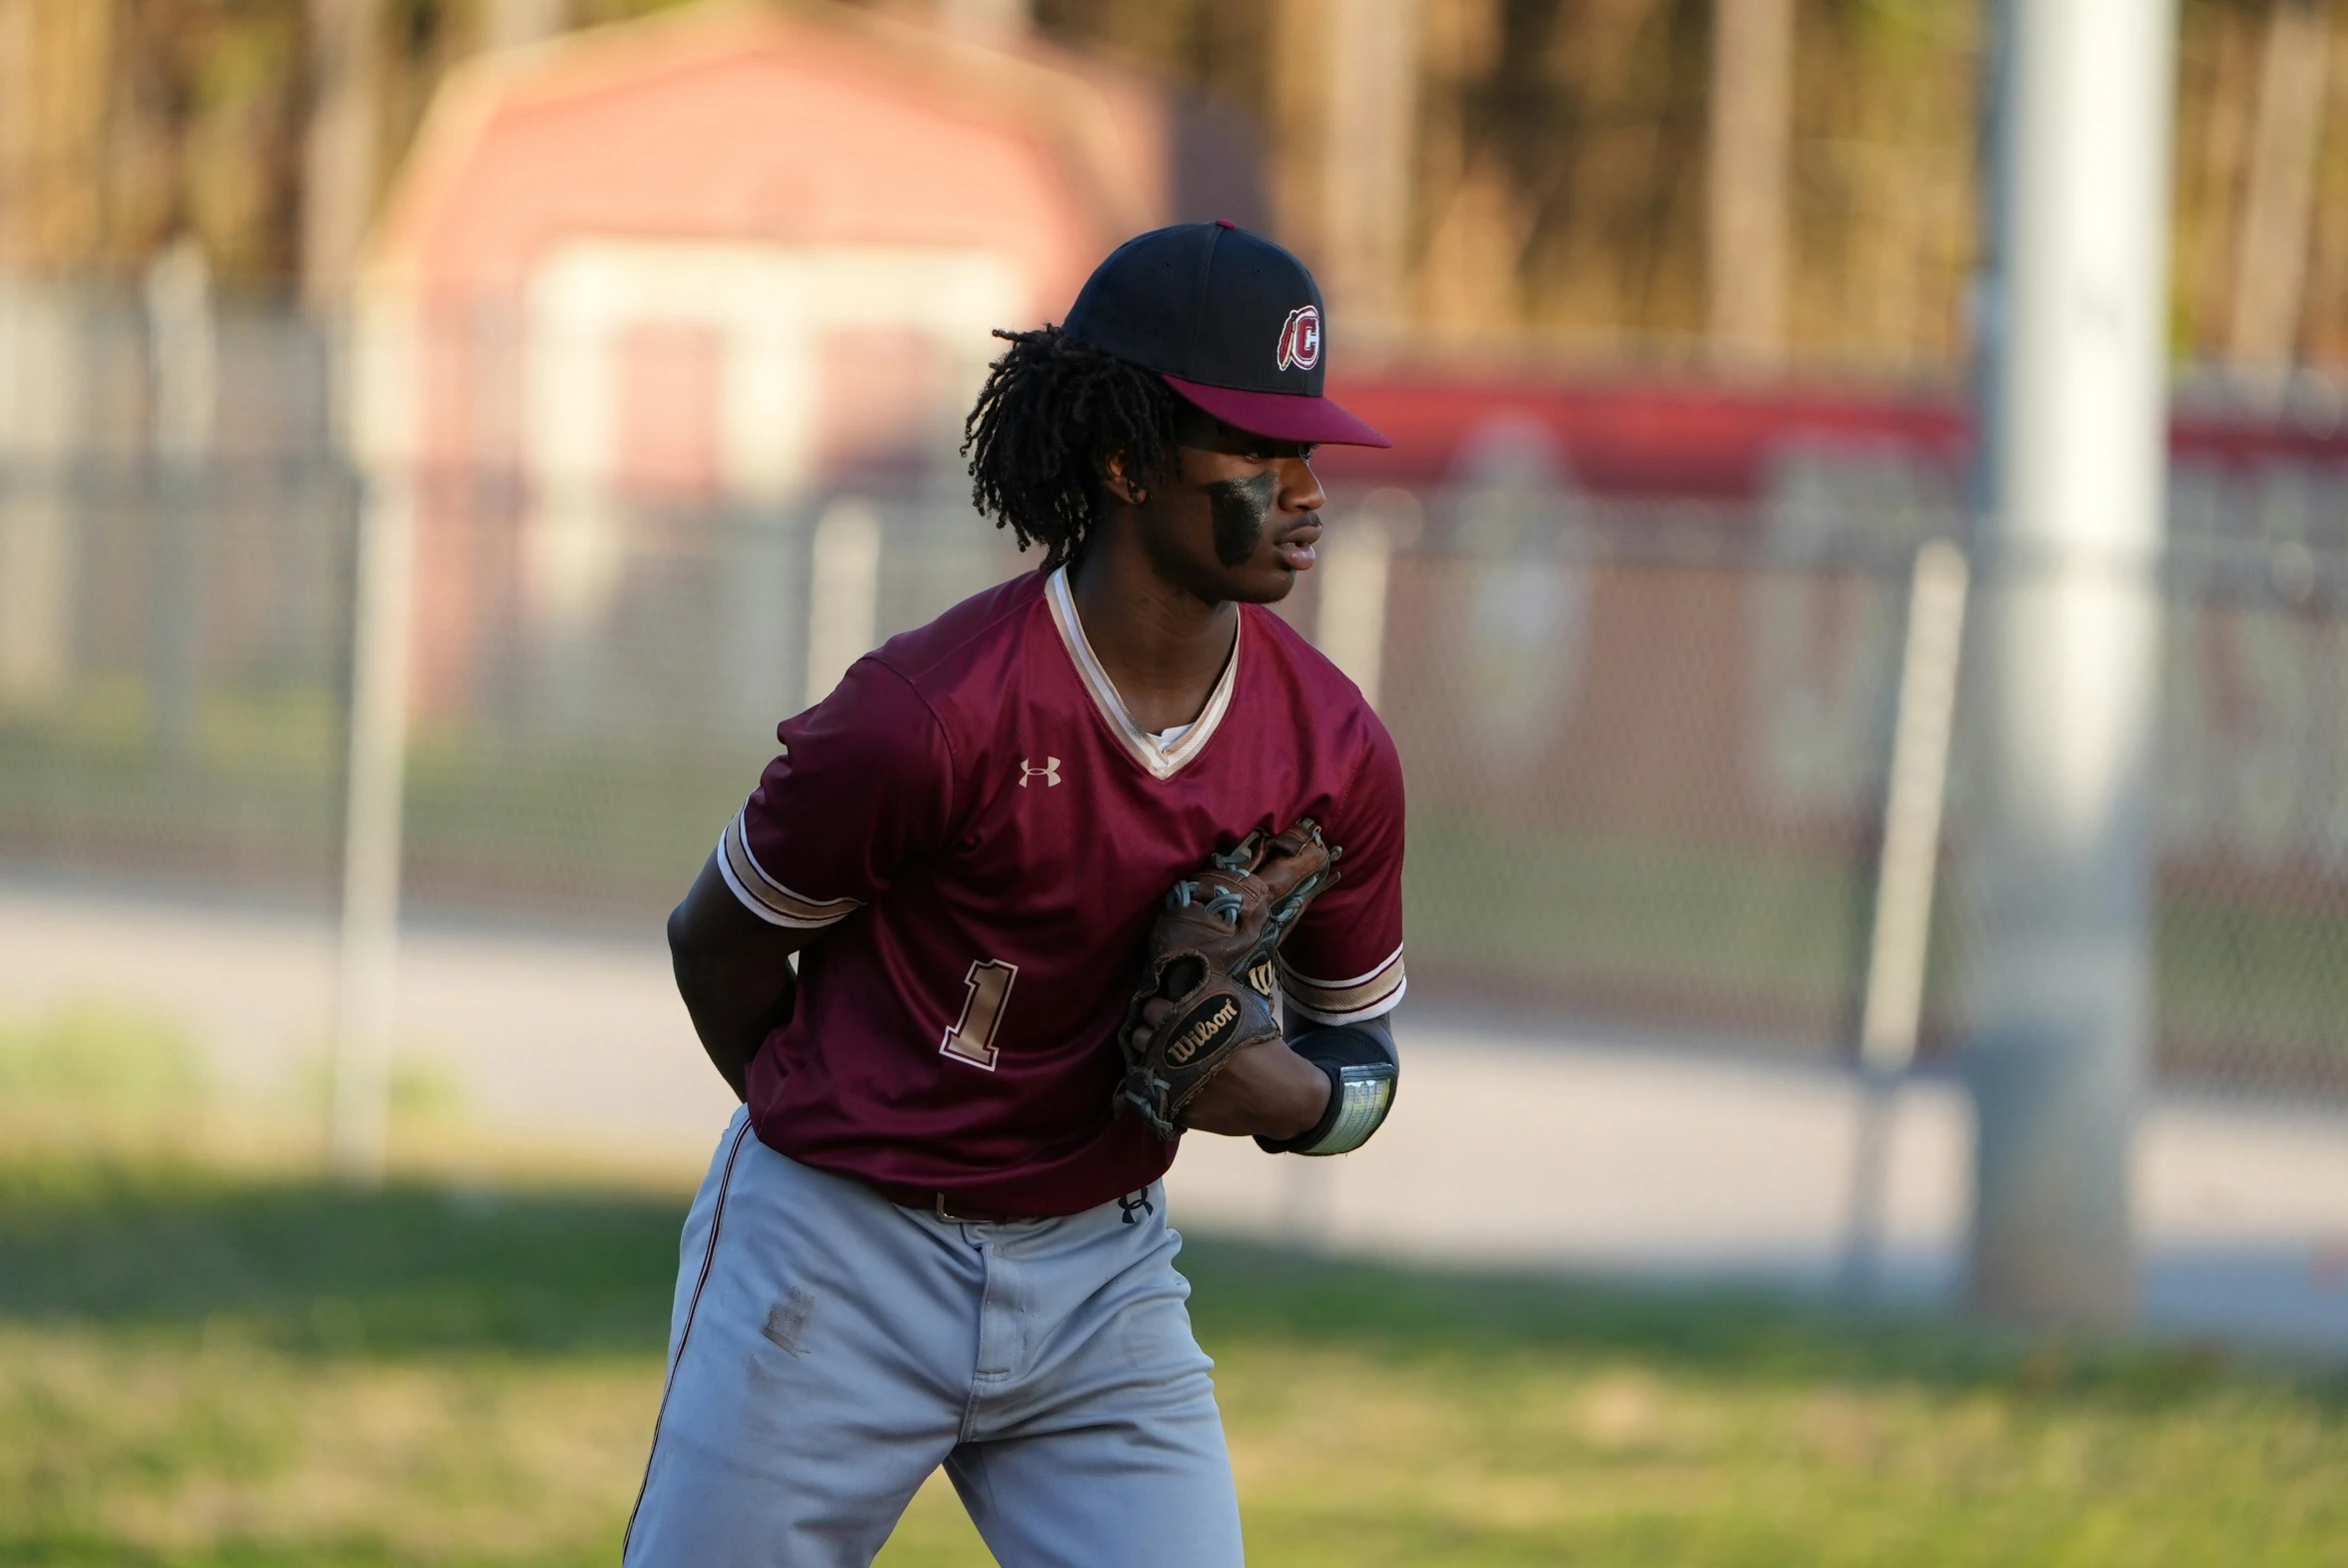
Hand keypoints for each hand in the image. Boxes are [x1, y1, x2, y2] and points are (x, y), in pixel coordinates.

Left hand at [1127, 998, 1329, 1137]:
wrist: (1284, 1098)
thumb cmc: (1266, 1051)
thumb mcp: (1241, 1013)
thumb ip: (1209, 1002)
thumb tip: (1181, 984)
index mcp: (1194, 1024)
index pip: (1151, 1008)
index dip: (1157, 1008)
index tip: (1163, 1011)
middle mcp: (1180, 1052)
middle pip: (1141, 1036)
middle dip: (1149, 1032)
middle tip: (1162, 1035)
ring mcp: (1177, 1084)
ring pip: (1142, 1066)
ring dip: (1149, 1059)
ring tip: (1163, 1058)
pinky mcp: (1181, 1111)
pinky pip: (1154, 1095)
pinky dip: (1159, 1087)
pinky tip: (1171, 1081)